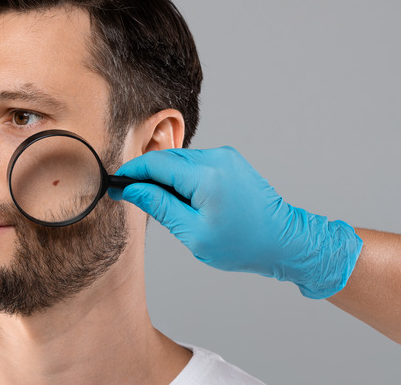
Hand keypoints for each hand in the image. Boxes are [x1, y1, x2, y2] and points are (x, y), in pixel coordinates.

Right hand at [108, 146, 362, 298]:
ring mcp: (225, 157)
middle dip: (145, 176)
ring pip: (179, 161)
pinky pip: (194, 164)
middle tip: (127, 196)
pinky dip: (181, 178)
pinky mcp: (230, 161)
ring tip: (160, 206)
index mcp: (206, 175)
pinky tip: (181, 200)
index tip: (114, 186)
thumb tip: (132, 189)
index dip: (130, 174)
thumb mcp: (193, 232)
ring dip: (164, 178)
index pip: (155, 164)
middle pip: (166, 159)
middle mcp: (216, 158)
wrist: (286, 242)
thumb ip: (159, 206)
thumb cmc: (243, 244)